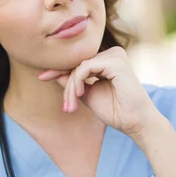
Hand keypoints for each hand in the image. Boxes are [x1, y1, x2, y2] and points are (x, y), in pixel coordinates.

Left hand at [38, 47, 161, 139]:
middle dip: (66, 84)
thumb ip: (74, 83)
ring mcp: (115, 55)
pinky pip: (85, 67)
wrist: (134, 122)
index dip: (59, 69)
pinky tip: (80, 95)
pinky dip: (77, 81)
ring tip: (71, 105)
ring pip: (79, 66)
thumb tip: (55, 73)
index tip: (41, 77)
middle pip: (77, 64)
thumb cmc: (115, 110)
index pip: (79, 62)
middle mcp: (112, 54)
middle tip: (66, 106)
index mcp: (108, 60)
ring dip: (71, 86)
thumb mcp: (88, 95)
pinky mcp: (115, 61)